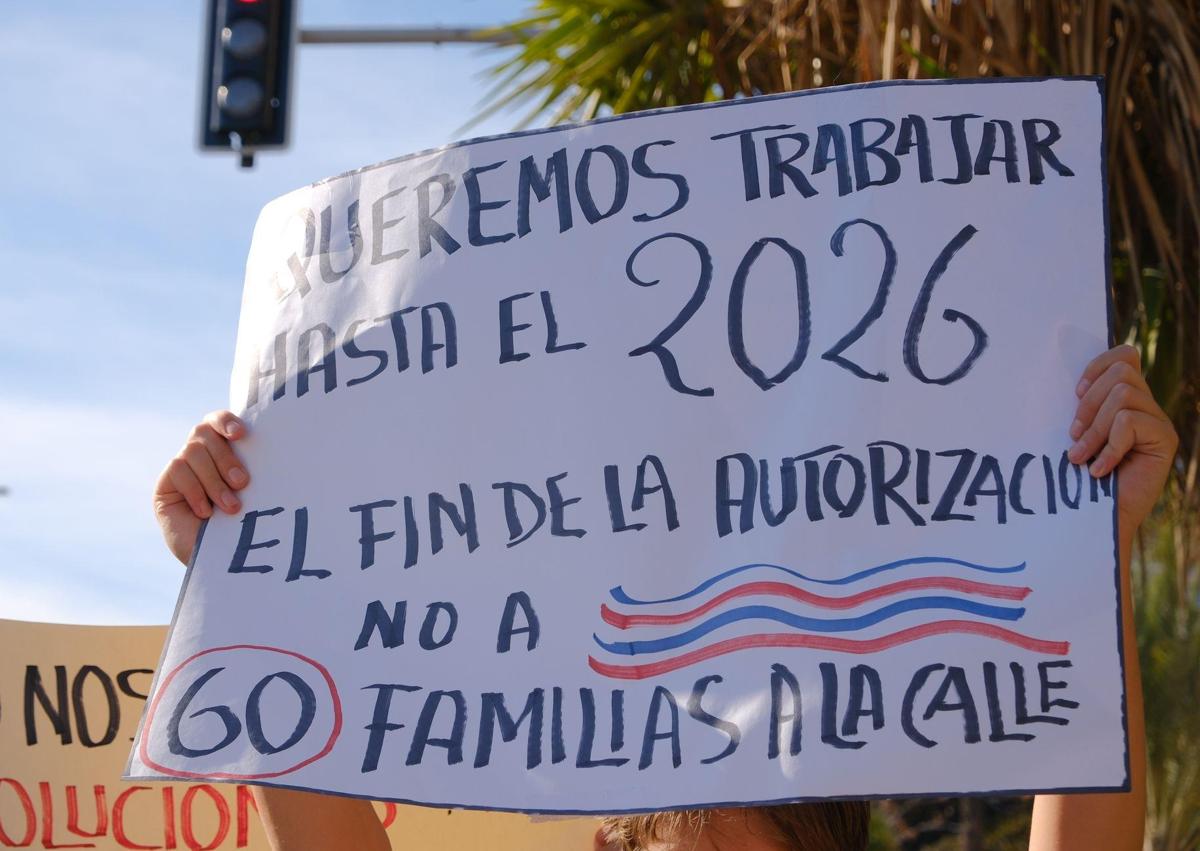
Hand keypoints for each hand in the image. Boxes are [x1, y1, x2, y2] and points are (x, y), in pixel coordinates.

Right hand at [153, 410, 250, 563]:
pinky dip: (196, 491)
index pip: (216, 421)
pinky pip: (178, 471)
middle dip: (225, 458)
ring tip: (231, 506)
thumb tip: (267, 451)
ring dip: (213, 479)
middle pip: (204, 433)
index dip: (225, 421)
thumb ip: (247, 470)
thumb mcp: (250, 495)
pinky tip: (206, 512)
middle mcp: (199, 454)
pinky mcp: (164, 485)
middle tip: (243, 483)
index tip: (241, 435)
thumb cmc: (242, 526)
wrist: (220, 560)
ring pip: (192, 452)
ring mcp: (180, 468)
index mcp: (223, 449)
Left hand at [1066, 344, 1176, 537]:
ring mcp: (1158, 421)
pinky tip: (1099, 470)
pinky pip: (1129, 423)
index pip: (1125, 355)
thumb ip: (1081, 406)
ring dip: (1094, 429)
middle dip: (1088, 403)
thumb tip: (1072, 384)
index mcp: (1125, 398)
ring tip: (1080, 456)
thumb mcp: (1076, 432)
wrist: (1095, 516)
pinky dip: (1108, 447)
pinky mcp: (1165, 439)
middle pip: (1121, 372)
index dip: (1098, 366)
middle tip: (1073, 436)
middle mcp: (1146, 405)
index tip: (1075, 393)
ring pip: (1123, 396)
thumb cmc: (1078, 474)